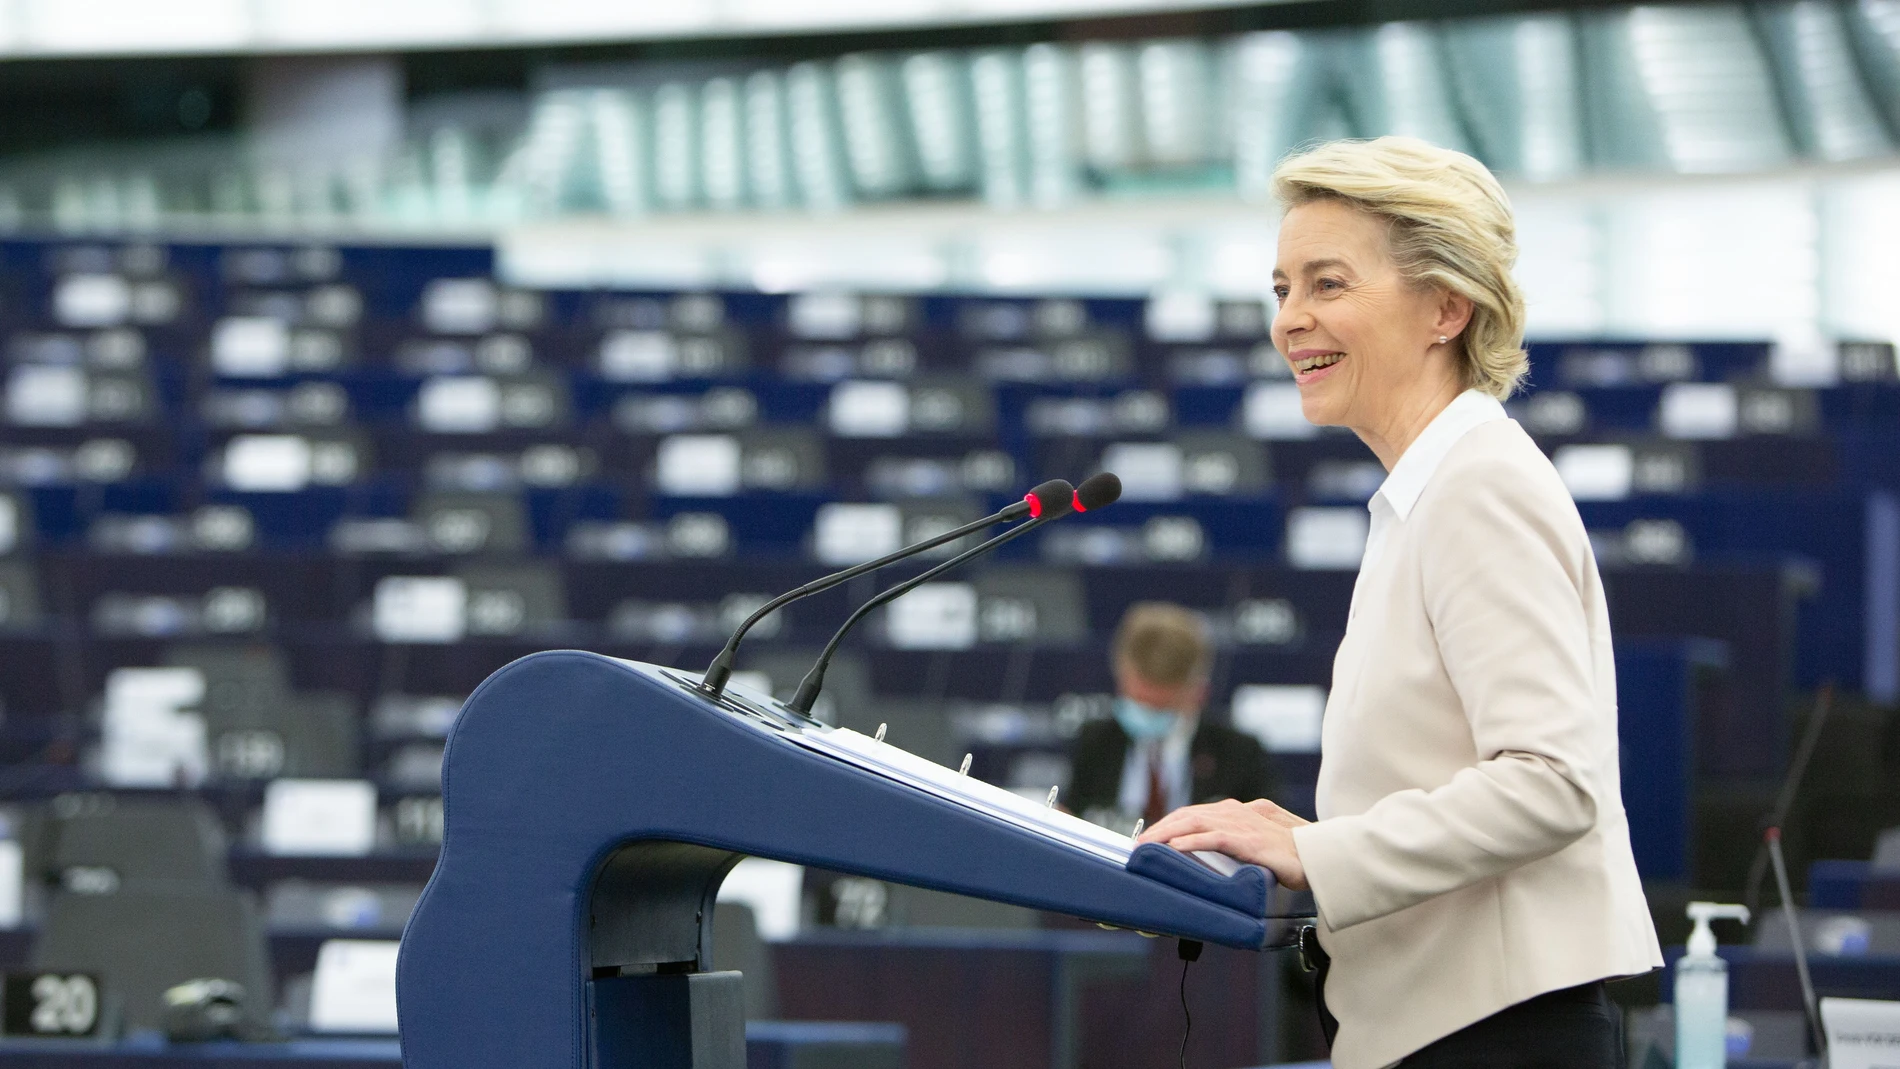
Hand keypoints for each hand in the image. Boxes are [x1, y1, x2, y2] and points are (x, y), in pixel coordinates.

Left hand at [1137, 798, 1310, 890]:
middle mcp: (1238, 812)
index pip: (1195, 813)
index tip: (1150, 837)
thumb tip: (1216, 852)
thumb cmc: (1295, 853)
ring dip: (1167, 834)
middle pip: (1188, 815)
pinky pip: (1214, 838)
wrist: (1323, 856)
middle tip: (1138, 844)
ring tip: (1146, 845)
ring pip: (1195, 823)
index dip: (1170, 823)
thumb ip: (1240, 841)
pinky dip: (1191, 842)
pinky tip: (1174, 848)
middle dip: (1160, 828)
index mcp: (1239, 810)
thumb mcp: (1262, 842)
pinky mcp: (1250, 840)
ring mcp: (1244, 824)